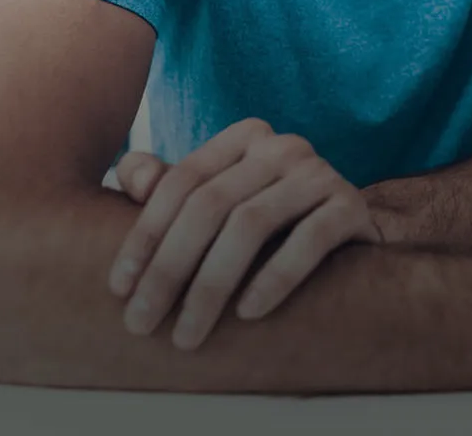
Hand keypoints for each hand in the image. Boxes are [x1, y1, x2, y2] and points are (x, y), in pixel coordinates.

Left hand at [107, 119, 379, 349]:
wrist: (351, 233)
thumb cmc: (270, 223)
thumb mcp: (218, 201)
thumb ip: (168, 187)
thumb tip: (131, 176)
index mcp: (244, 138)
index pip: (181, 182)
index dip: (144, 236)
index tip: (119, 290)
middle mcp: (282, 146)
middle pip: (210, 205)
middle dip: (169, 269)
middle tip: (142, 323)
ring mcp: (321, 172)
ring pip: (251, 224)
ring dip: (212, 285)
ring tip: (188, 334)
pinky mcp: (352, 206)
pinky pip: (309, 240)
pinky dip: (275, 277)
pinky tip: (247, 313)